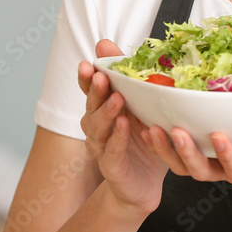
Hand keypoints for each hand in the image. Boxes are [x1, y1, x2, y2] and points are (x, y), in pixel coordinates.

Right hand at [78, 39, 168, 213]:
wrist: (144, 182)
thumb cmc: (142, 139)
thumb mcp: (141, 106)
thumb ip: (131, 79)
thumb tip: (117, 48)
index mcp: (103, 108)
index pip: (90, 89)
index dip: (87, 77)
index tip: (89, 63)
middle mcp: (97, 126)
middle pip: (92, 105)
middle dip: (95, 90)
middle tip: (101, 76)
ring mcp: (101, 146)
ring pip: (98, 127)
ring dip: (106, 111)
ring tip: (117, 98)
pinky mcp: (111, 165)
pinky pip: (112, 149)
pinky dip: (117, 137)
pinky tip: (123, 125)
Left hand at [144, 124, 231, 185]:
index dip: (227, 157)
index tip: (219, 136)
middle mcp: (231, 167)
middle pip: (203, 170)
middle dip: (188, 153)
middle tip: (176, 131)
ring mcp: (215, 160)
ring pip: (185, 164)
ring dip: (167, 149)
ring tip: (154, 129)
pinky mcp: (205, 149)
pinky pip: (178, 152)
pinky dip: (162, 141)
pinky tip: (149, 124)